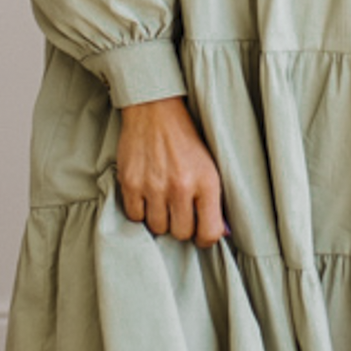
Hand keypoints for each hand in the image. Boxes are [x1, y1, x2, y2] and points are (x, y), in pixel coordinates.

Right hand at [115, 97, 226, 246]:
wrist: (156, 111)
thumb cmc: (186, 140)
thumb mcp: (210, 167)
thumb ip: (215, 201)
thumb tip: (220, 232)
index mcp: (206, 182)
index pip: (209, 233)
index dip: (205, 238)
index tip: (200, 233)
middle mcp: (180, 186)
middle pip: (180, 233)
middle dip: (181, 226)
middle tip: (179, 212)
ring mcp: (153, 186)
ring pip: (157, 227)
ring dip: (160, 219)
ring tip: (162, 202)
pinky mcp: (130, 183)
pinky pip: (135, 216)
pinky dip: (140, 211)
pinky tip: (147, 197)